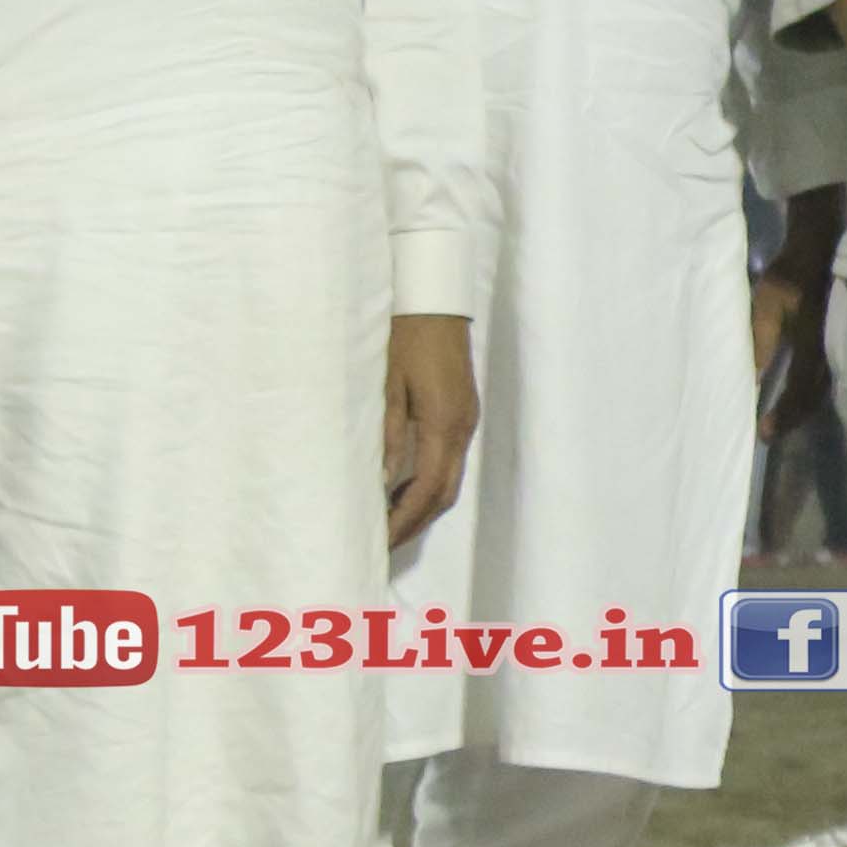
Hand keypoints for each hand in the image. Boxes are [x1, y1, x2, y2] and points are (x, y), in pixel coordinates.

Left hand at [382, 312, 475, 551]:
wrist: (435, 302)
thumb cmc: (406, 337)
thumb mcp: (389, 386)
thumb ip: (389, 435)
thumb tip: (384, 483)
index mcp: (444, 424)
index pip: (427, 488)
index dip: (404, 519)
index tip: (380, 540)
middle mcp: (462, 429)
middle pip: (444, 494)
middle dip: (414, 523)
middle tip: (382, 545)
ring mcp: (466, 422)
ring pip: (450, 482)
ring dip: (422, 508)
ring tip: (390, 524)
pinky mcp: (462, 414)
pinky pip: (450, 463)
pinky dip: (428, 486)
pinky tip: (403, 490)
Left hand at [750, 267, 833, 442]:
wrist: (819, 252)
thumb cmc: (790, 276)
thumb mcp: (768, 303)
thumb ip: (761, 338)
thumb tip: (752, 376)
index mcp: (813, 345)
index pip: (799, 389)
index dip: (784, 413)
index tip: (765, 432)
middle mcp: (828, 353)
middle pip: (814, 397)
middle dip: (793, 418)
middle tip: (769, 434)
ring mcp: (834, 348)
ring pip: (820, 390)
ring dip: (801, 409)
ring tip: (780, 421)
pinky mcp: (832, 343)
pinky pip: (822, 378)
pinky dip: (808, 394)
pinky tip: (794, 397)